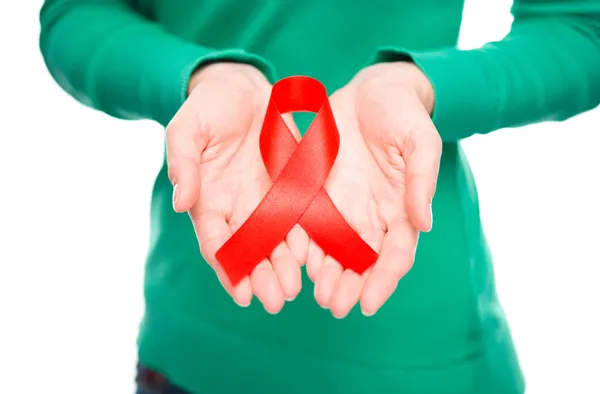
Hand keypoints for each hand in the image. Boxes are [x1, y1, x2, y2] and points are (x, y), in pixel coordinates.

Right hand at [167, 62, 308, 312]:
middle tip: (276, 301)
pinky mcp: (293, 185)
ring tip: (294, 289)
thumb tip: (181, 203)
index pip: (217, 243)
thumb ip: (183, 164)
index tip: (240, 294)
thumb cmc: (208, 108)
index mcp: (210, 200)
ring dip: (285, 266)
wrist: (242, 87)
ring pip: (277, 240)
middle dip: (262, 276)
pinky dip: (306, 237)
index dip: (228, 269)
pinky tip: (313, 255)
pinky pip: (301, 215)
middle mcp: (239, 208)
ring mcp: (267, 199)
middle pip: (251, 250)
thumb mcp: (186, 130)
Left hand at [307, 62, 441, 317]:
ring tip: (312, 292)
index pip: (395, 255)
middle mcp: (370, 215)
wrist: (372, 90)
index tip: (369, 303)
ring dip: (323, 273)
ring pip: (332, 249)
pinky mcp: (317, 190)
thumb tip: (425, 223)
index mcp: (399, 209)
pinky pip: (306, 222)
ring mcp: (342, 206)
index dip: (383, 281)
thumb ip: (420, 180)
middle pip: (360, 261)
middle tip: (333, 305)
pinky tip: (292, 257)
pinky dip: (300, 243)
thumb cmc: (403, 114)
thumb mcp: (420, 141)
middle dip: (348, 285)